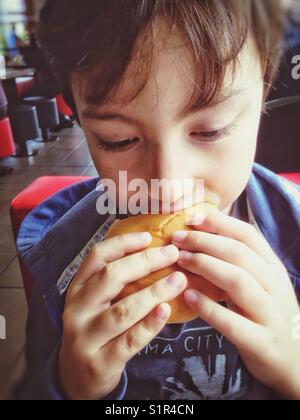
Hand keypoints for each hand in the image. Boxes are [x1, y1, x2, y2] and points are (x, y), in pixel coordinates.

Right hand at [59, 232, 186, 399]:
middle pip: (111, 277)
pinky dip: (149, 324)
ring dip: (154, 292)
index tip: (149, 236)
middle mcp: (78, 309)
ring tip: (178, 280)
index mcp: (77, 288)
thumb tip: (154, 251)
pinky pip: (129, 341)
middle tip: (172, 253)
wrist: (76, 376)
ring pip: (123, 310)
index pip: (97, 256)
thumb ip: (115, 280)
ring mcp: (86, 337)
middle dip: (145, 262)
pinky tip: (166, 310)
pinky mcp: (100, 362)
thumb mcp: (94, 301)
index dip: (123, 243)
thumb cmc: (94, 328)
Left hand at [172, 211, 299, 398]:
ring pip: (237, 281)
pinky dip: (208, 307)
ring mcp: (270, 314)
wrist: (295, 359)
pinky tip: (187, 297)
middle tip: (177, 239)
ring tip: (180, 260)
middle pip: (239, 253)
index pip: (247, 235)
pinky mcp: (261, 341)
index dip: (218, 223)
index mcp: (273, 267)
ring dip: (205, 266)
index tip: (191, 218)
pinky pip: (232, 322)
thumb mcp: (260, 283)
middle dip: (204, 241)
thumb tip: (203, 234)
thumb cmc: (266, 313)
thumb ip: (238, 262)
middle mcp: (274, 285)